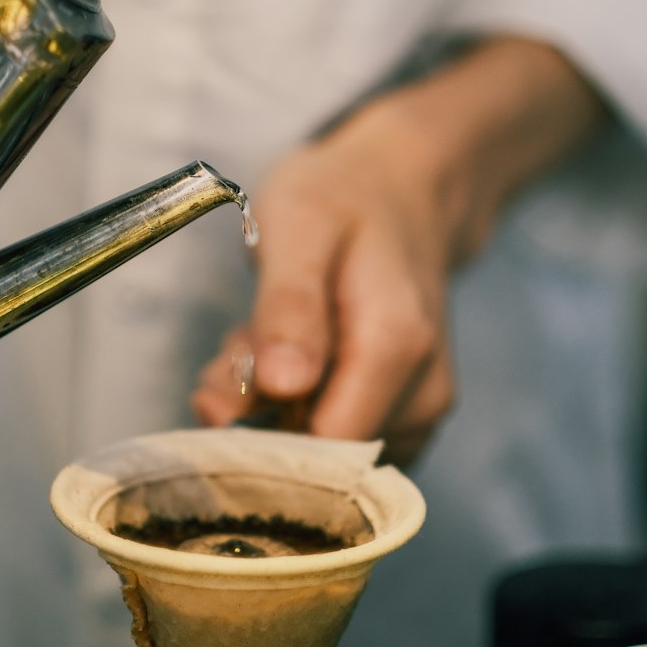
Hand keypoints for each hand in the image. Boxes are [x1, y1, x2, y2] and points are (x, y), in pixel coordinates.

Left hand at [191, 37, 605, 466]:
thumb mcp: (298, 224)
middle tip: (238, 347)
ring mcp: (420, 413)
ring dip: (268, 412)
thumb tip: (284, 389)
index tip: (224, 383)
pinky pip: (333, 444)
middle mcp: (422, 394)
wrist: (400, 190)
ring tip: (262, 342)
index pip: (323, 449)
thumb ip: (288, 307)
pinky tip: (284, 362)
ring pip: (318, 454)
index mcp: (397, 347)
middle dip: (257, 417)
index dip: (259, 434)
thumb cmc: (343, 199)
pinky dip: (292, 412)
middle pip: (317, 456)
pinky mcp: (405, 421)